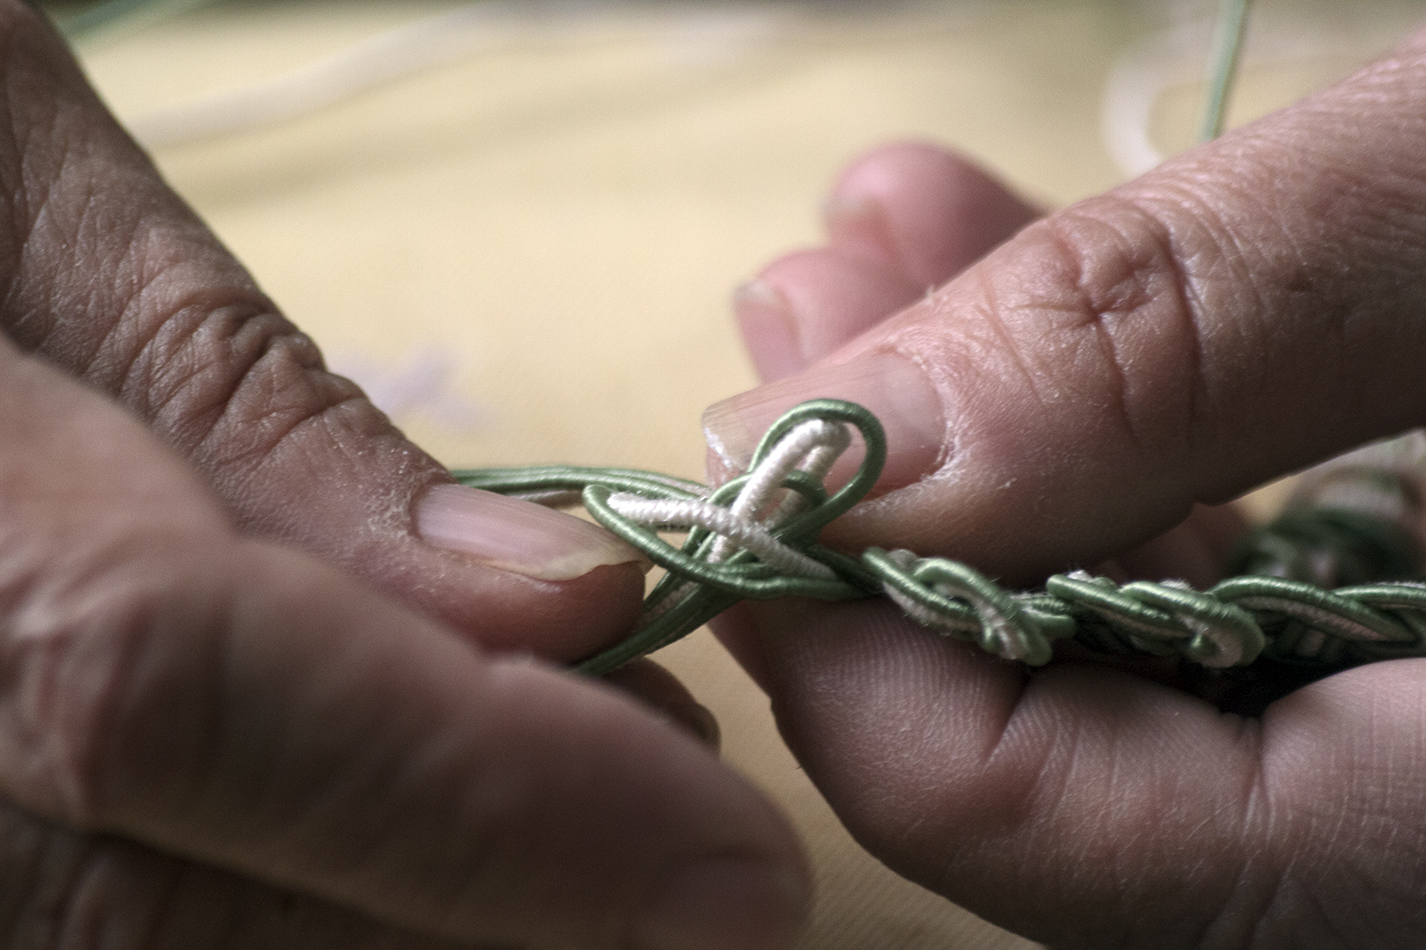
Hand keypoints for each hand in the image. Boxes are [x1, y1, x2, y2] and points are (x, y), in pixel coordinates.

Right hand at [0, 5, 807, 947]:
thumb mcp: (0, 183)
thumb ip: (255, 416)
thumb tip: (544, 598)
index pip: (172, 687)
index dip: (489, 801)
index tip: (744, 870)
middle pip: (174, 920)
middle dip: (499, 917)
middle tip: (686, 853)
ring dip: (421, 941)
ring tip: (581, 841)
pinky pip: (103, 940)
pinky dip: (292, 926)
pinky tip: (409, 855)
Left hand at [707, 29, 1425, 949]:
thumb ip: (1173, 347)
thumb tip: (846, 443)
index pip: (1058, 834)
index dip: (856, 653)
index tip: (750, 462)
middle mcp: (1414, 822)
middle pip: (1063, 758)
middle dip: (899, 519)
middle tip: (804, 312)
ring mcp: (1402, 744)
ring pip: (1128, 649)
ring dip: (990, 440)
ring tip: (894, 239)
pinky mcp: (1401, 634)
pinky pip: (1220, 569)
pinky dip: (1116, 424)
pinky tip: (1040, 259)